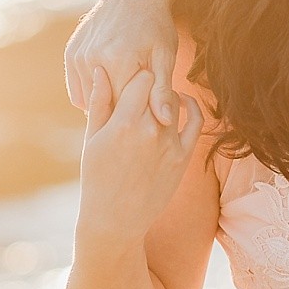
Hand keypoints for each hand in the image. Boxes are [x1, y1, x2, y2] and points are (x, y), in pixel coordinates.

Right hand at [64, 0, 184, 127]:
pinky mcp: (70, 54)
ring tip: (126, 98)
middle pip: (104, 105)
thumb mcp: (165, 57)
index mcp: (117, 61)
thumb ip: (162, 91)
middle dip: (122, 111)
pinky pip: (77, 89)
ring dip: (105, 104)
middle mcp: (91, 59)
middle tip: (140, 107)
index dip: (139, 116)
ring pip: (88, 99)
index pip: (123, 108)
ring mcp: (77, 56)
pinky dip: (92, 94)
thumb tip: (166, 121)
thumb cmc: (156, 26)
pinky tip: (112, 89)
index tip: (151, 114)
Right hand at [77, 66, 203, 247]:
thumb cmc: (97, 177)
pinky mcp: (184, 156)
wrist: (117, 218)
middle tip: (144, 76)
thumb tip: (101, 70)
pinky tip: (181, 101)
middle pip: (158, 88)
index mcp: (124, 124)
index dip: (136, 72)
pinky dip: (192, 107)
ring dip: (166, 93)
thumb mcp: (92, 139)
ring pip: (175, 102)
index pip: (141, 78)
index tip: (131, 71)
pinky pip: (196, 122)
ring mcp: (171, 144)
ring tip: (155, 91)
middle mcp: (151, 130)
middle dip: (150, 81)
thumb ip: (100, 103)